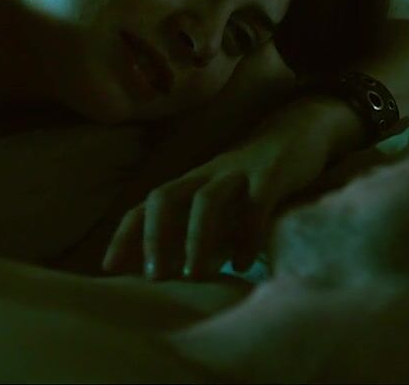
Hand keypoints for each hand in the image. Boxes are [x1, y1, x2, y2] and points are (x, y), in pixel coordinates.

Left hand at [102, 104, 334, 279]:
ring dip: (196, 238)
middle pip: (165, 196)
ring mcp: (238, 173)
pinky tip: (244, 264)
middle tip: (154, 277)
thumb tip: (168, 272)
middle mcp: (206, 175)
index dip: (125, 235)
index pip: (145, 207)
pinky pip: (255, 204)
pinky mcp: (271, 174)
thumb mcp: (221, 205)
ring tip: (195, 275)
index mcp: (189, 184)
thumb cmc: (253, 180)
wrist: (300, 132)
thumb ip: (196, 231)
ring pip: (206, 200)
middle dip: (154, 236)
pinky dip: (247, 235)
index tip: (109, 268)